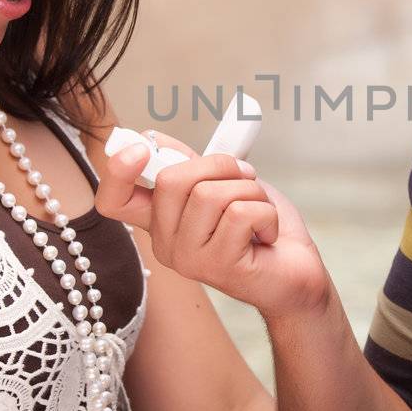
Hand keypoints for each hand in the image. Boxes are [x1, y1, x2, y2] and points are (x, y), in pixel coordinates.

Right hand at [94, 131, 330, 320]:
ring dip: (250, 190)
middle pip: (172, 180)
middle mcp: (166, 243)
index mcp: (160, 221)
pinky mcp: (219, 268)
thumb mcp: (222, 184)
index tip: (141, 148)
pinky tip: (268, 235)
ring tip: (260, 212)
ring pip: (210, 194)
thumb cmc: (260, 228)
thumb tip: (153, 138)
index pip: (113, 200)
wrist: (298, 272)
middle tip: (245, 177)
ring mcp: (189, 260)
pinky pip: (241, 213)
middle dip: (221, 165)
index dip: (117, 171)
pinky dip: (266, 212)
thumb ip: (190, 164)